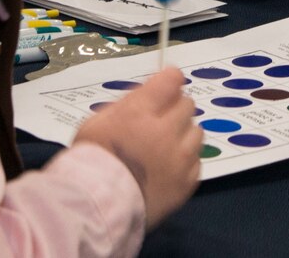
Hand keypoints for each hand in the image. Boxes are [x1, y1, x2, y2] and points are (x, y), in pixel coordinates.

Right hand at [75, 67, 202, 225]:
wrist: (96, 208)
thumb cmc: (91, 161)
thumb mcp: (98, 121)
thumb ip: (127, 105)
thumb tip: (148, 95)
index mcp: (141, 112)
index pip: (171, 80)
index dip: (168, 81)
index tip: (164, 88)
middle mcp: (166, 132)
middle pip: (187, 104)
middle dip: (174, 108)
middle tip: (159, 121)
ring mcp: (179, 159)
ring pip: (197, 131)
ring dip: (184, 134)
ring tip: (165, 146)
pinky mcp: (186, 183)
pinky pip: (197, 161)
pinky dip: (186, 161)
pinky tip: (169, 167)